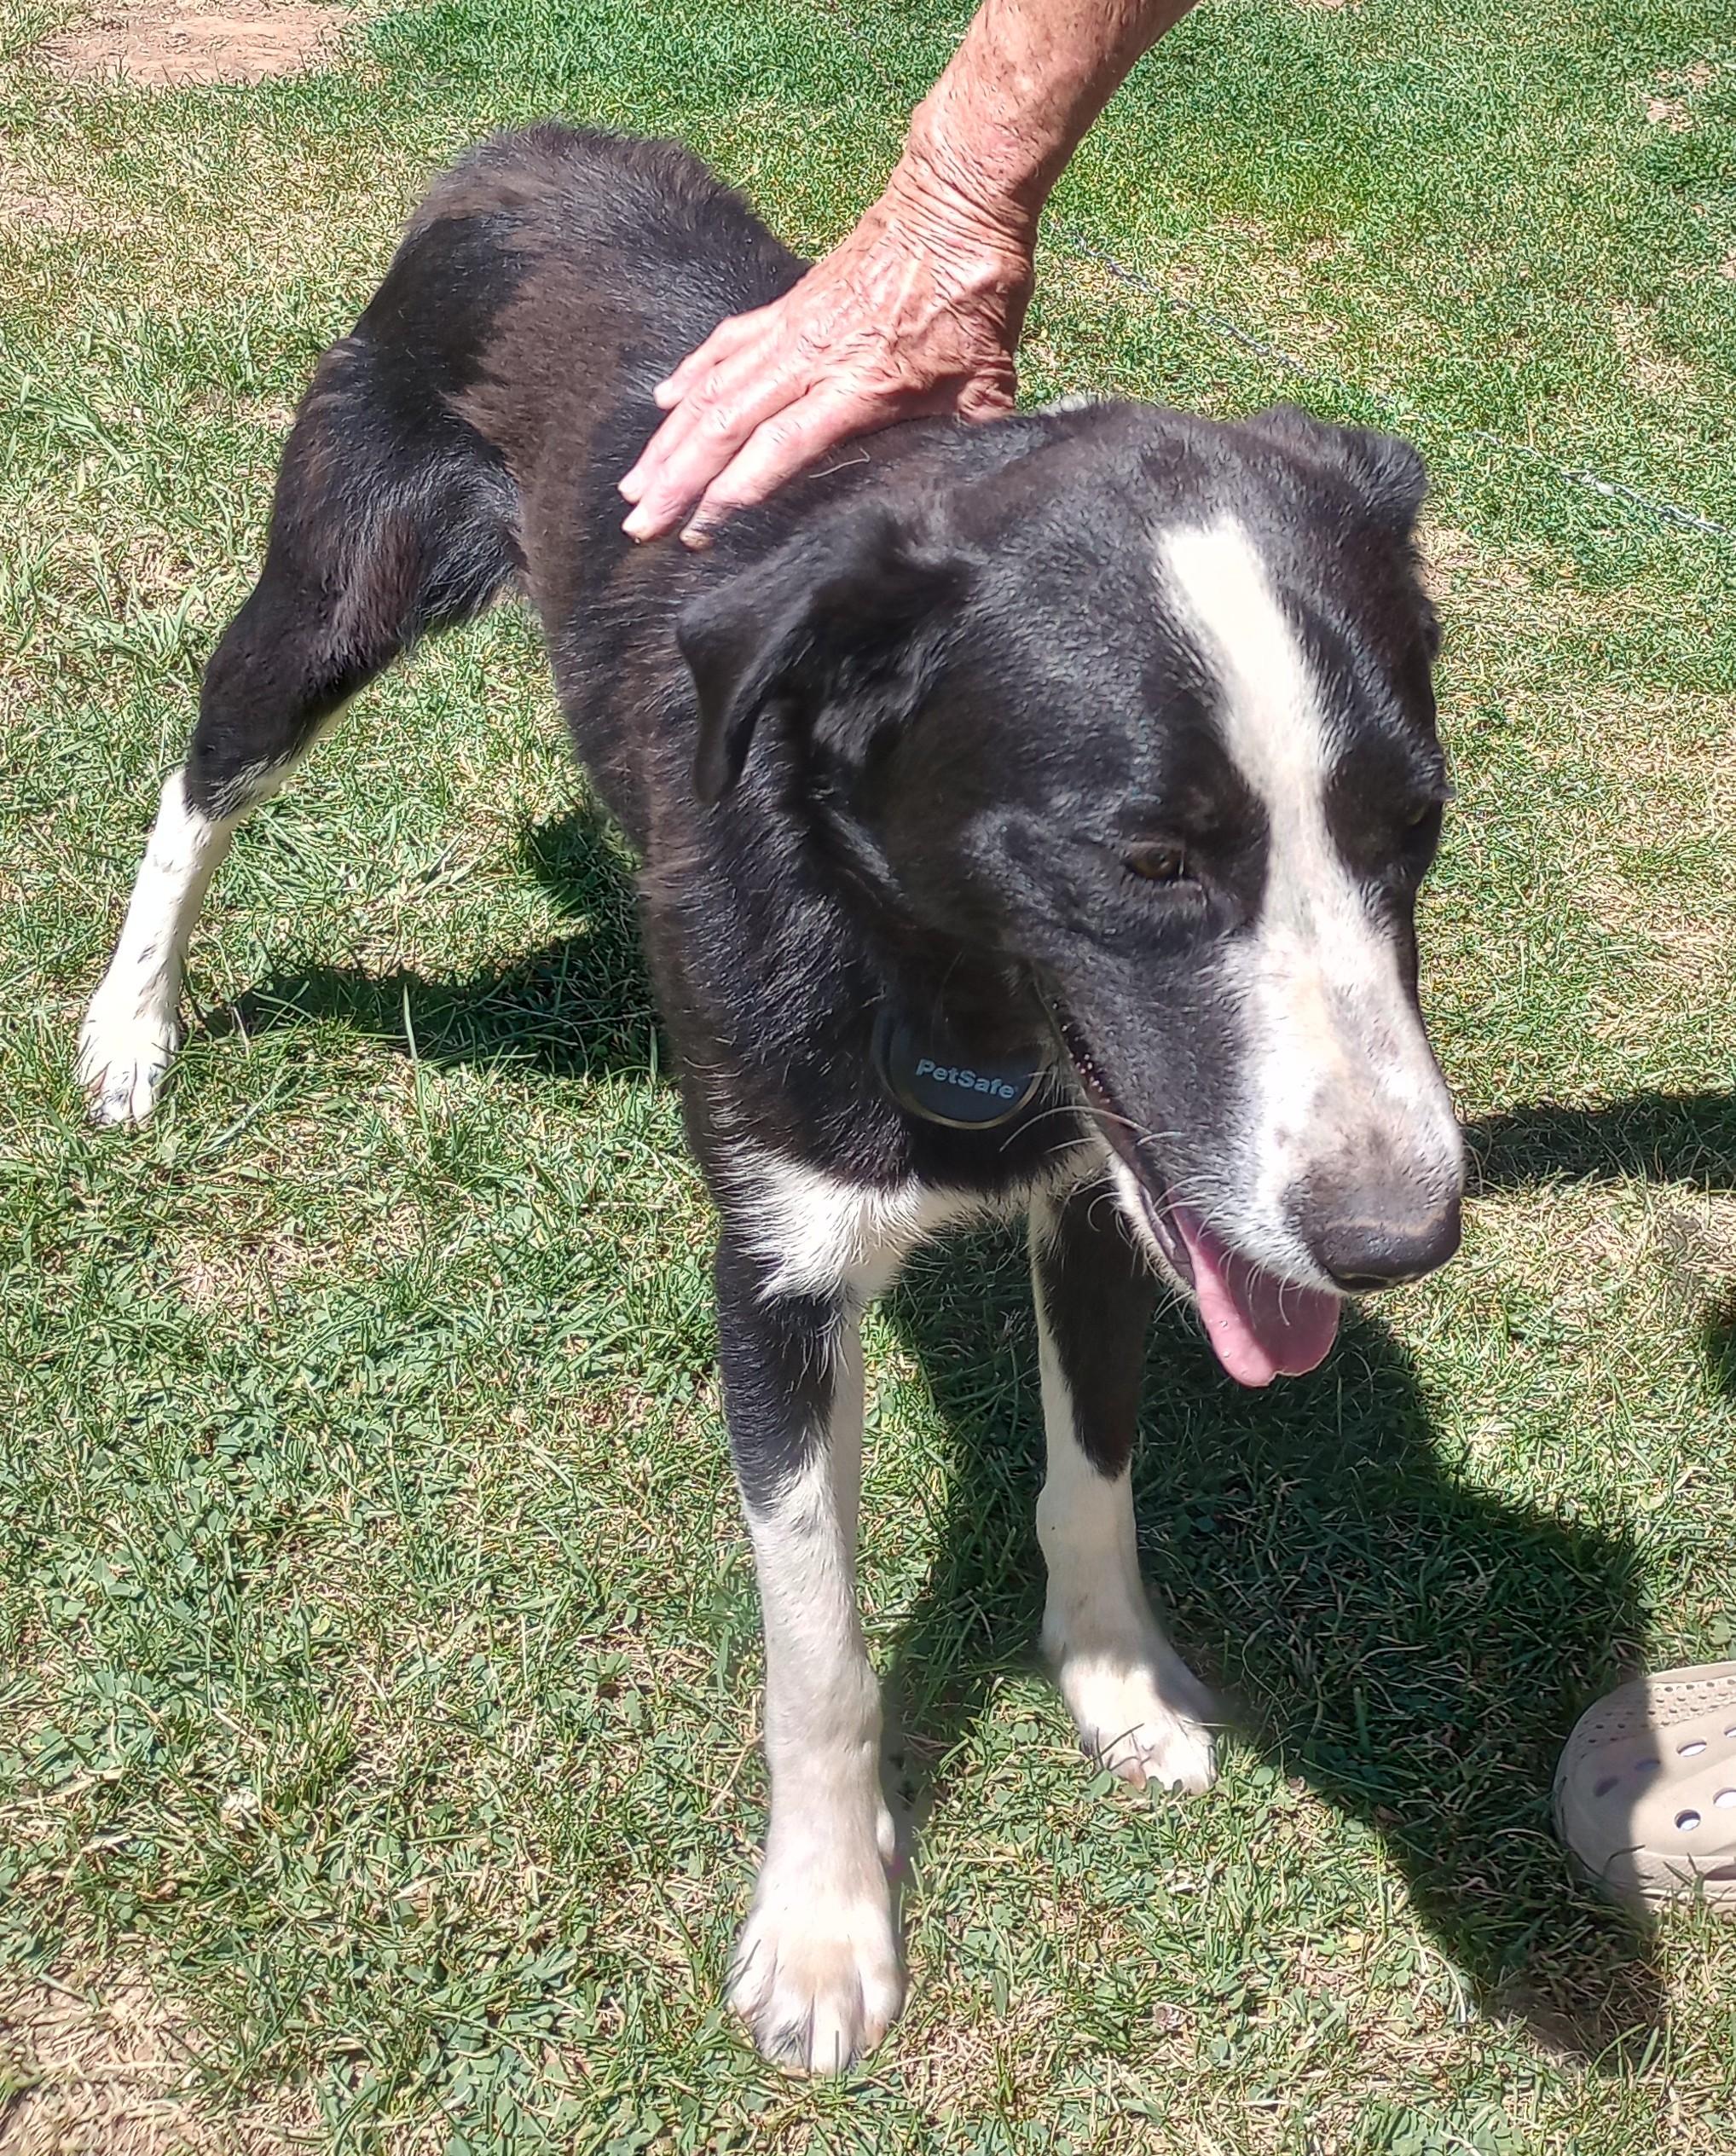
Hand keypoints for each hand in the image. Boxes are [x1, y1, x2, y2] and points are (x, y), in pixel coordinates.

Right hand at [618, 171, 1034, 545]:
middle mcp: (811, 357)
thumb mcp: (985, 386)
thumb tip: (960, 495)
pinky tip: (663, 402)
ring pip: (713, 389)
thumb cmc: (975, 299)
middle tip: (641, 525)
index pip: (781, 447)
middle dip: (678, 481)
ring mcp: (791, 328)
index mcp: (859, 385)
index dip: (736, 492)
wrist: (955, 205)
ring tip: (635, 484)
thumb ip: (963, 443)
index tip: (699, 531)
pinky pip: (724, 345)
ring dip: (669, 441)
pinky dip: (690, 375)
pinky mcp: (786, 304)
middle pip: (726, 425)